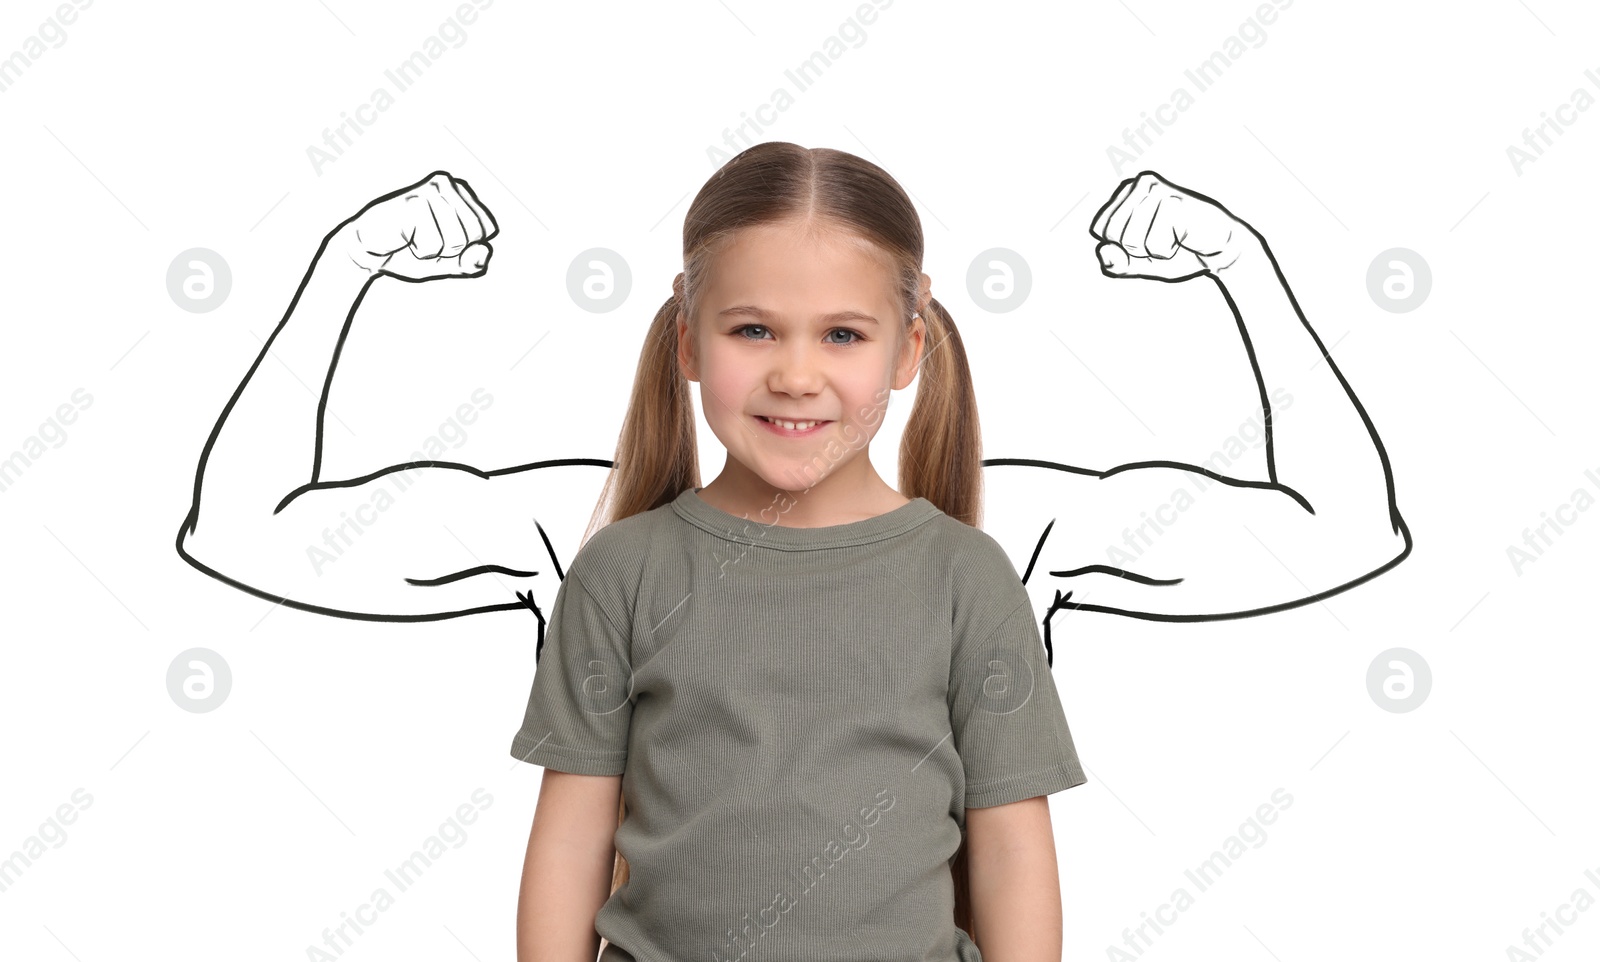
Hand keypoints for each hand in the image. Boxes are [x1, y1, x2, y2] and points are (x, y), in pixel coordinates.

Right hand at [335, 170, 498, 280]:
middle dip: (451, 250)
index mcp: (461, 192)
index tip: (441, 239)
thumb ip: (472, 262)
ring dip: (433, 251)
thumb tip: (485, 251)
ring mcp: (431, 190)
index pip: (488, 228)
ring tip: (413, 238)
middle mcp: (448, 183)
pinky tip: (403, 237)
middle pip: (476, 234)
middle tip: (424, 240)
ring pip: (457, 241)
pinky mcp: (414, 201)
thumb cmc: (408, 252)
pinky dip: (419, 251)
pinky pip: (434, 246)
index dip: (467, 246)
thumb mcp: (448, 263)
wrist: (366, 251)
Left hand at [1089, 170, 1256, 280]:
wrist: (1221, 250)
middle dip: (1137, 250)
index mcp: (1126, 192)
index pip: (1099, 229)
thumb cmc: (1179, 252)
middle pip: (1112, 234)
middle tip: (1163, 240)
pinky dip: (1169, 250)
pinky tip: (1184, 236)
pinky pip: (1154, 244)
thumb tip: (1104, 251)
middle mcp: (1139, 183)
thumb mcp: (1139, 262)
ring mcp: (1157, 189)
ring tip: (1174, 237)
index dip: (1121, 247)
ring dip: (1154, 251)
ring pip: (1131, 240)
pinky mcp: (1174, 201)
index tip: (1147, 239)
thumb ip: (1116, 263)